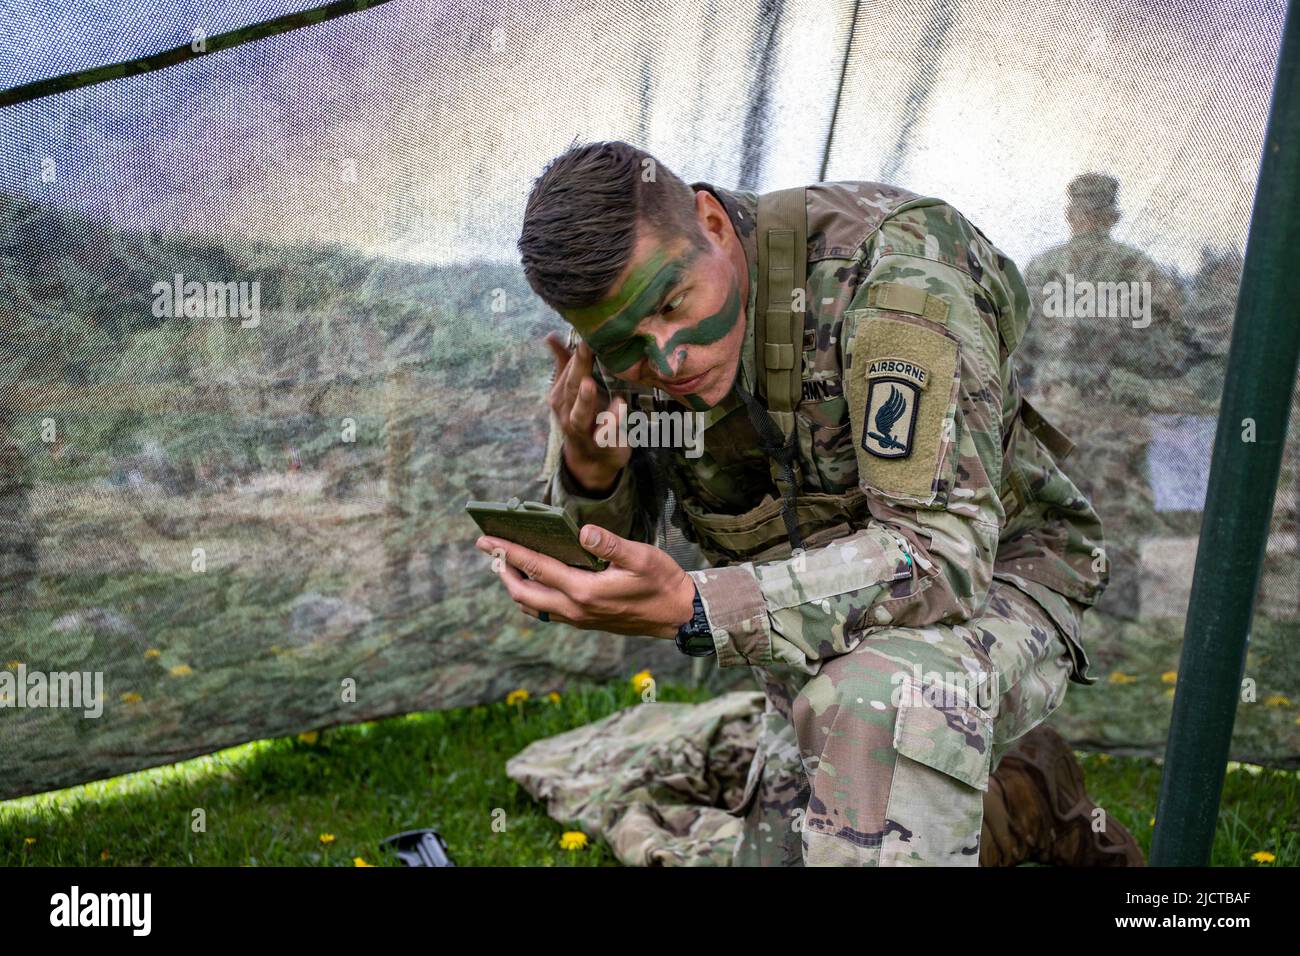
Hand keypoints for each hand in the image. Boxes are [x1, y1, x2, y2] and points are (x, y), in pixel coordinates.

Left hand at [476, 524, 696, 639]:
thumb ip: (611, 544)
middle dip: (503, 570)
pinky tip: (534, 580)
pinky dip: (532, 595)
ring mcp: (578, 618)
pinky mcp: (584, 621)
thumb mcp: (641, 557)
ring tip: (506, 564)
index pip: (536, 568)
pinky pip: (547, 610)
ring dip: (515, 585)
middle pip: (524, 592)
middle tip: (489, 550)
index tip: (486, 540)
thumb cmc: (662, 583)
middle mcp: (575, 608)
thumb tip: (584, 531)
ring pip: (532, 605)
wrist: (677, 616)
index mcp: (584, 591)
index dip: (509, 552)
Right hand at [545, 332, 630, 493]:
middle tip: (587, 348)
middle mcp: (567, 413)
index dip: (576, 353)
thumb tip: (550, 335)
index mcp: (560, 397)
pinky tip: (619, 404)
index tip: (586, 333)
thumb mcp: (573, 392)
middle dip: (579, 368)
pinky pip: (604, 434)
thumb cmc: (586, 417)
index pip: (567, 371)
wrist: (593, 460)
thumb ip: (564, 363)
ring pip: (580, 415)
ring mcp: (583, 431)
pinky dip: (611, 420)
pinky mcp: (601, 445)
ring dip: (585, 400)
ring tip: (590, 384)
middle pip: (571, 389)